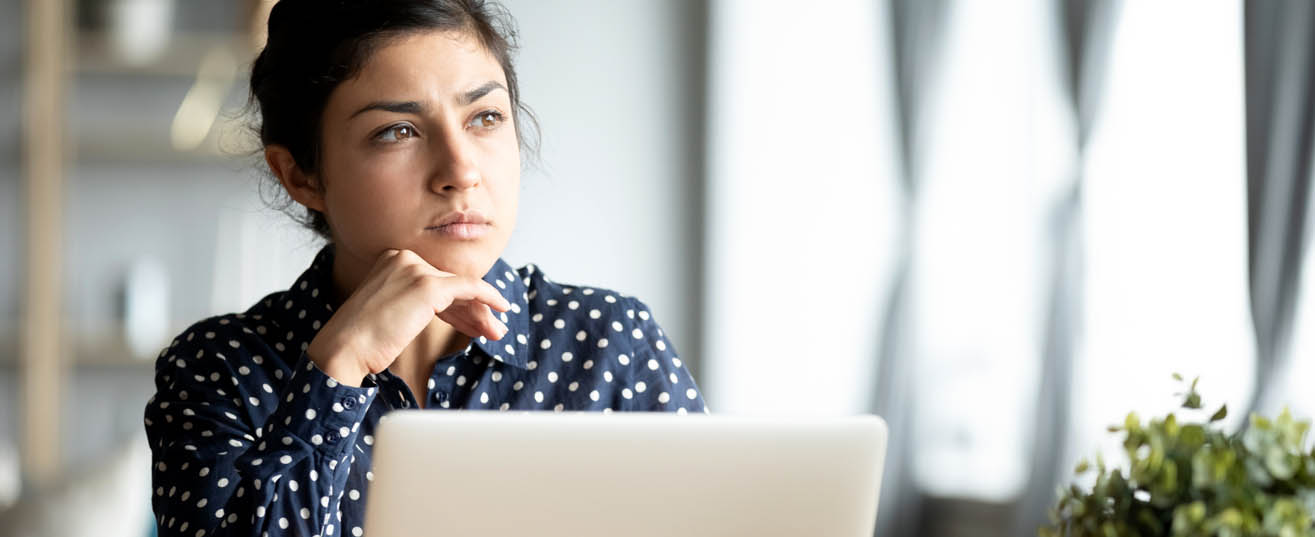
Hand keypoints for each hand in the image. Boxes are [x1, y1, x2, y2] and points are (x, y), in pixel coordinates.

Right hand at [306, 249, 510, 385]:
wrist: (344, 349)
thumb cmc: (361, 340)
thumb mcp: (388, 311)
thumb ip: (413, 303)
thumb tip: (449, 308)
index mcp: (391, 259)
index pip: (434, 281)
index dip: (456, 305)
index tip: (472, 324)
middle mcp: (403, 258)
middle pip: (448, 285)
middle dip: (471, 310)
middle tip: (491, 328)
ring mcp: (415, 269)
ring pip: (461, 289)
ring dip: (481, 312)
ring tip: (497, 331)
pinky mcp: (427, 286)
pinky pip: (469, 288)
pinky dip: (488, 297)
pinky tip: (501, 308)